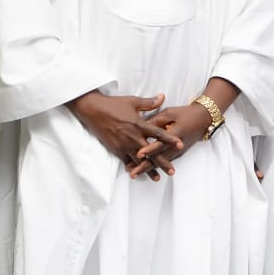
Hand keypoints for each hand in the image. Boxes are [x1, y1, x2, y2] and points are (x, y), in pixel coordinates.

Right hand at [66, 91, 182, 180]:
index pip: (158, 134)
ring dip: (148, 169)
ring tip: (157, 178)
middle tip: (172, 171)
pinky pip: (126, 161)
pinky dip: (133, 168)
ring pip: (139, 160)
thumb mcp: (133, 101)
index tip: (180, 145)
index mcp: (139, 124)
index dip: (170, 140)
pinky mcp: (115, 149)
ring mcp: (123, 145)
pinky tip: (138, 174)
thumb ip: (149, 103)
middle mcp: (132, 137)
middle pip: (150, 152)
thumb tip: (163, 97)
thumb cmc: (114, 104)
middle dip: (162, 162)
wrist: (93, 110)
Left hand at [128, 104, 211, 177]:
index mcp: (176, 133)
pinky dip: (154, 167)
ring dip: (148, 169)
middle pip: (159, 158)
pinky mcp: (177, 154)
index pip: (161, 143)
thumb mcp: (170, 113)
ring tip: (134, 174)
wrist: (203, 120)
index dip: (150, 149)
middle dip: (146, 166)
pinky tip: (144, 171)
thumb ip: (155, 120)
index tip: (138, 154)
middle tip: (133, 173)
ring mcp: (177, 152)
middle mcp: (177, 146)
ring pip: (161, 162)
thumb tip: (140, 125)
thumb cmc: (185, 114)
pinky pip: (164, 161)